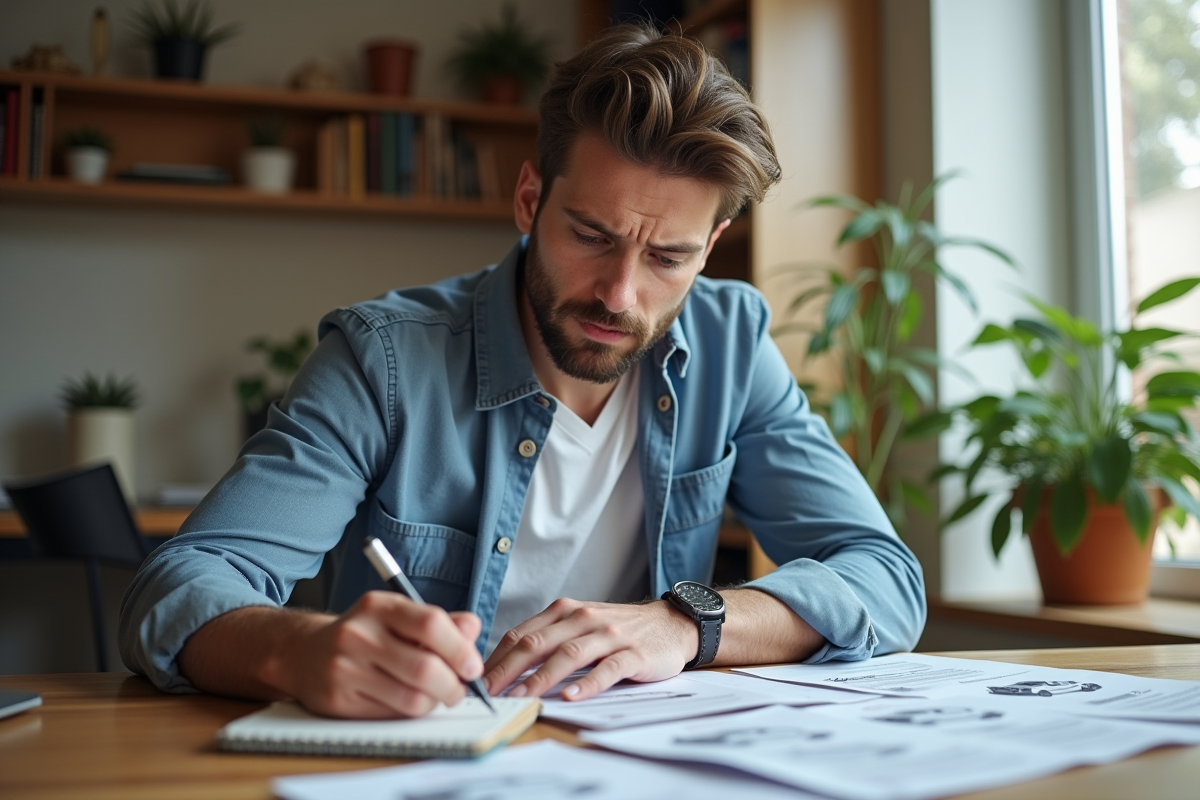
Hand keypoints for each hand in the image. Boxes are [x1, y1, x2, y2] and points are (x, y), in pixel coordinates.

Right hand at [270, 591, 483, 718]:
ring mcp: (344, 669)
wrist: (304, 653)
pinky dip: (410, 713)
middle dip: (453, 685)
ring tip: (434, 695)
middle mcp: (358, 634)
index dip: (460, 649)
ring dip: (433, 702)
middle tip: (459, 689)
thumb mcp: (398, 616)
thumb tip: (473, 628)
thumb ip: (440, 622)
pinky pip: (391, 716)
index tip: (472, 666)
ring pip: (411, 699)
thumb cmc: (365, 635)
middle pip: (424, 668)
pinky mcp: (337, 701)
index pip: (430, 624)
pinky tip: (407, 701)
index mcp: (378, 606)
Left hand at [483, 598, 698, 701]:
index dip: (496, 659)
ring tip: (523, 695)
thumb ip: (547, 639)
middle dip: (509, 669)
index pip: (521, 635)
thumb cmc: (617, 629)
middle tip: (489, 692)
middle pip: (538, 643)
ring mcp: (609, 635)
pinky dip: (588, 683)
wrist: (669, 623)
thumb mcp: (578, 624)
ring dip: (542, 677)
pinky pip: (608, 668)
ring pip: (569, 654)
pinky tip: (571, 695)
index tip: (477, 681)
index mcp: (564, 611)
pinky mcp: (633, 653)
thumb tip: (503, 666)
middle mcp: (582, 618)